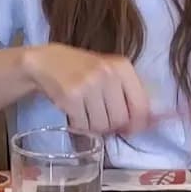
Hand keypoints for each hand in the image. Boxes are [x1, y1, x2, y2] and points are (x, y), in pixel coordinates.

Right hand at [24, 43, 150, 134]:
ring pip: (102, 125)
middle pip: (120, 119)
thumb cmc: (81, 70)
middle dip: (110, 125)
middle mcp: (108, 73)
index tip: (127, 129)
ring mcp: (89, 84)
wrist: (46, 62)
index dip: (136, 124)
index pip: (141, 106)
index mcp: (122, 66)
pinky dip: (78, 125)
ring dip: (93, 126)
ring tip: (85, 113)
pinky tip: (74, 113)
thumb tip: (144, 125)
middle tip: (99, 117)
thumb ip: (127, 94)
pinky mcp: (71, 96)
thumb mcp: (109, 72)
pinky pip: (83, 125)